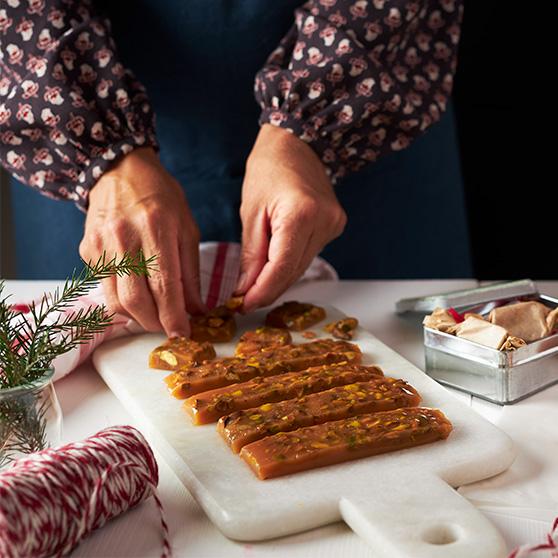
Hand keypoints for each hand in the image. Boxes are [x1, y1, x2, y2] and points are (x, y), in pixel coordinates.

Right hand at [80, 147, 203, 335]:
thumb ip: (191, 271)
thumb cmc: (161, 197)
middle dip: (154, 323)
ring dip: (136, 316)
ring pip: (115, 300)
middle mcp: (124, 238)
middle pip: (135, 300)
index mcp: (156, 229)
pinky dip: (122, 298)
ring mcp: (101, 245)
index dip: (173, 317)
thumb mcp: (187, 227)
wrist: (119, 169)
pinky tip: (136, 290)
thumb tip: (196, 309)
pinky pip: (104, 287)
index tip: (183, 334)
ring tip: (153, 312)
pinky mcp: (87, 250)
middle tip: (168, 327)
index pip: (164, 285)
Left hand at [237, 124, 346, 311]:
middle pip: (293, 271)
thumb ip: (252, 255)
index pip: (281, 267)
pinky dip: (290, 264)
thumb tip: (247, 289)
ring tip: (255, 285)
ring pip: (302, 266)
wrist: (297, 144)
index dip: (262, 291)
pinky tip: (274, 266)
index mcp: (300, 214)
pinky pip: (309, 255)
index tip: (244, 304)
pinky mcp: (335, 226)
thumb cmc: (268, 169)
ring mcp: (333, 224)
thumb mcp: (251, 213)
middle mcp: (323, 222)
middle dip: (268, 289)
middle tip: (245, 300)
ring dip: (279, 278)